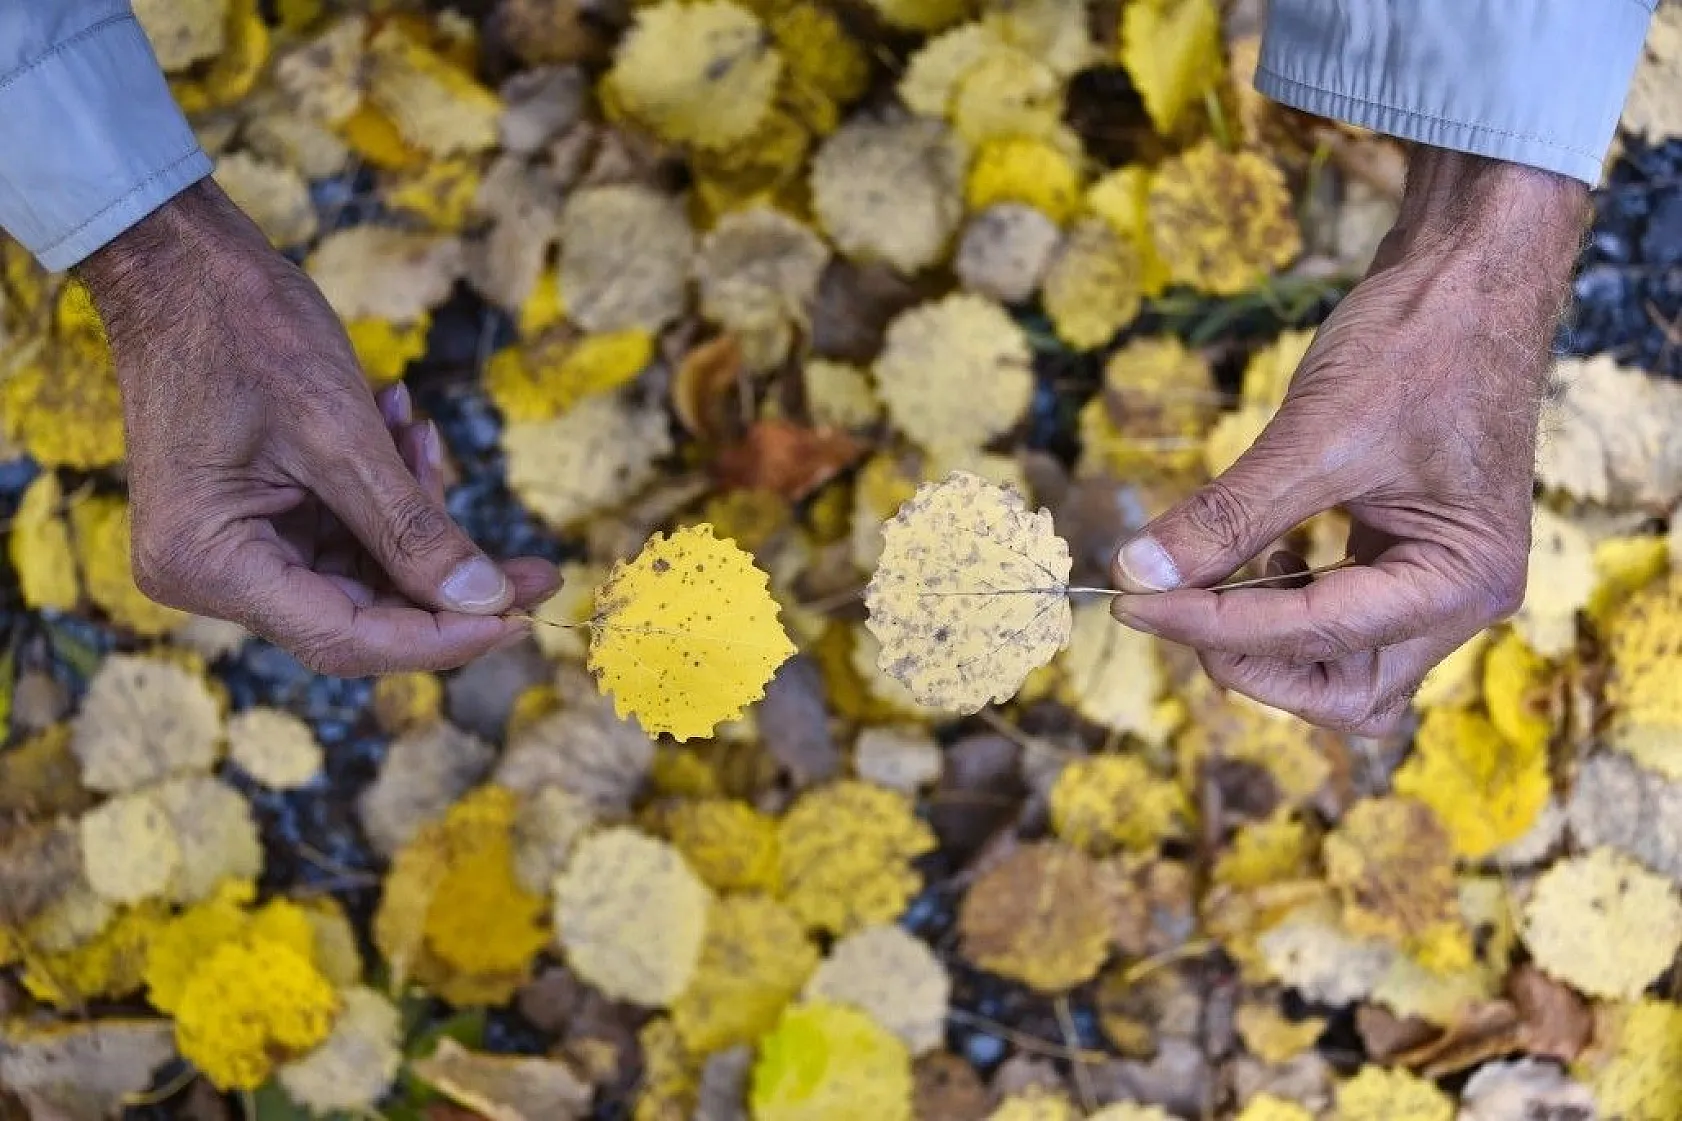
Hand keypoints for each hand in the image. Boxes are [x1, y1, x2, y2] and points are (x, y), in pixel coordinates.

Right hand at [79, 180, 558, 675]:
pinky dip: (390, 493)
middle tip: (535, 568)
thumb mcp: (341, 432)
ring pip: (366, 575)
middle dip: (449, 583)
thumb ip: (413, 529)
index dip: (441, 639)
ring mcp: (235, 550)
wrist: (182, 264)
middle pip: (361, 616)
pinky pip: (349, 534)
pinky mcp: (261, 521)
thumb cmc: (243, 330)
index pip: (346, 638)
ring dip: (416, 517)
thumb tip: (488, 601)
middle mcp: (213, 574)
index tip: (522, 620)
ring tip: (421, 438)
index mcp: (210, 564)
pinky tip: (401, 430)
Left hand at [1109, 149, 1587, 734]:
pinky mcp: (1407, 561)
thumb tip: (1136, 572)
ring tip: (1196, 589)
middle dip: (1247, 660)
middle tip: (1166, 607)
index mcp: (1461, 579)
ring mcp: (1438, 585)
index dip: (1210, 625)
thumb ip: (1226, 517)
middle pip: (1341, 690)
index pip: (1314, 633)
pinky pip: (1338, 621)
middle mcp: (1462, 600)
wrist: (1471, 275)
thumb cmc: (1418, 344)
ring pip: (1340, 669)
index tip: (1129, 601)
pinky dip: (1281, 612)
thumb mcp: (1315, 434)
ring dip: (1262, 644)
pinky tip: (1244, 565)